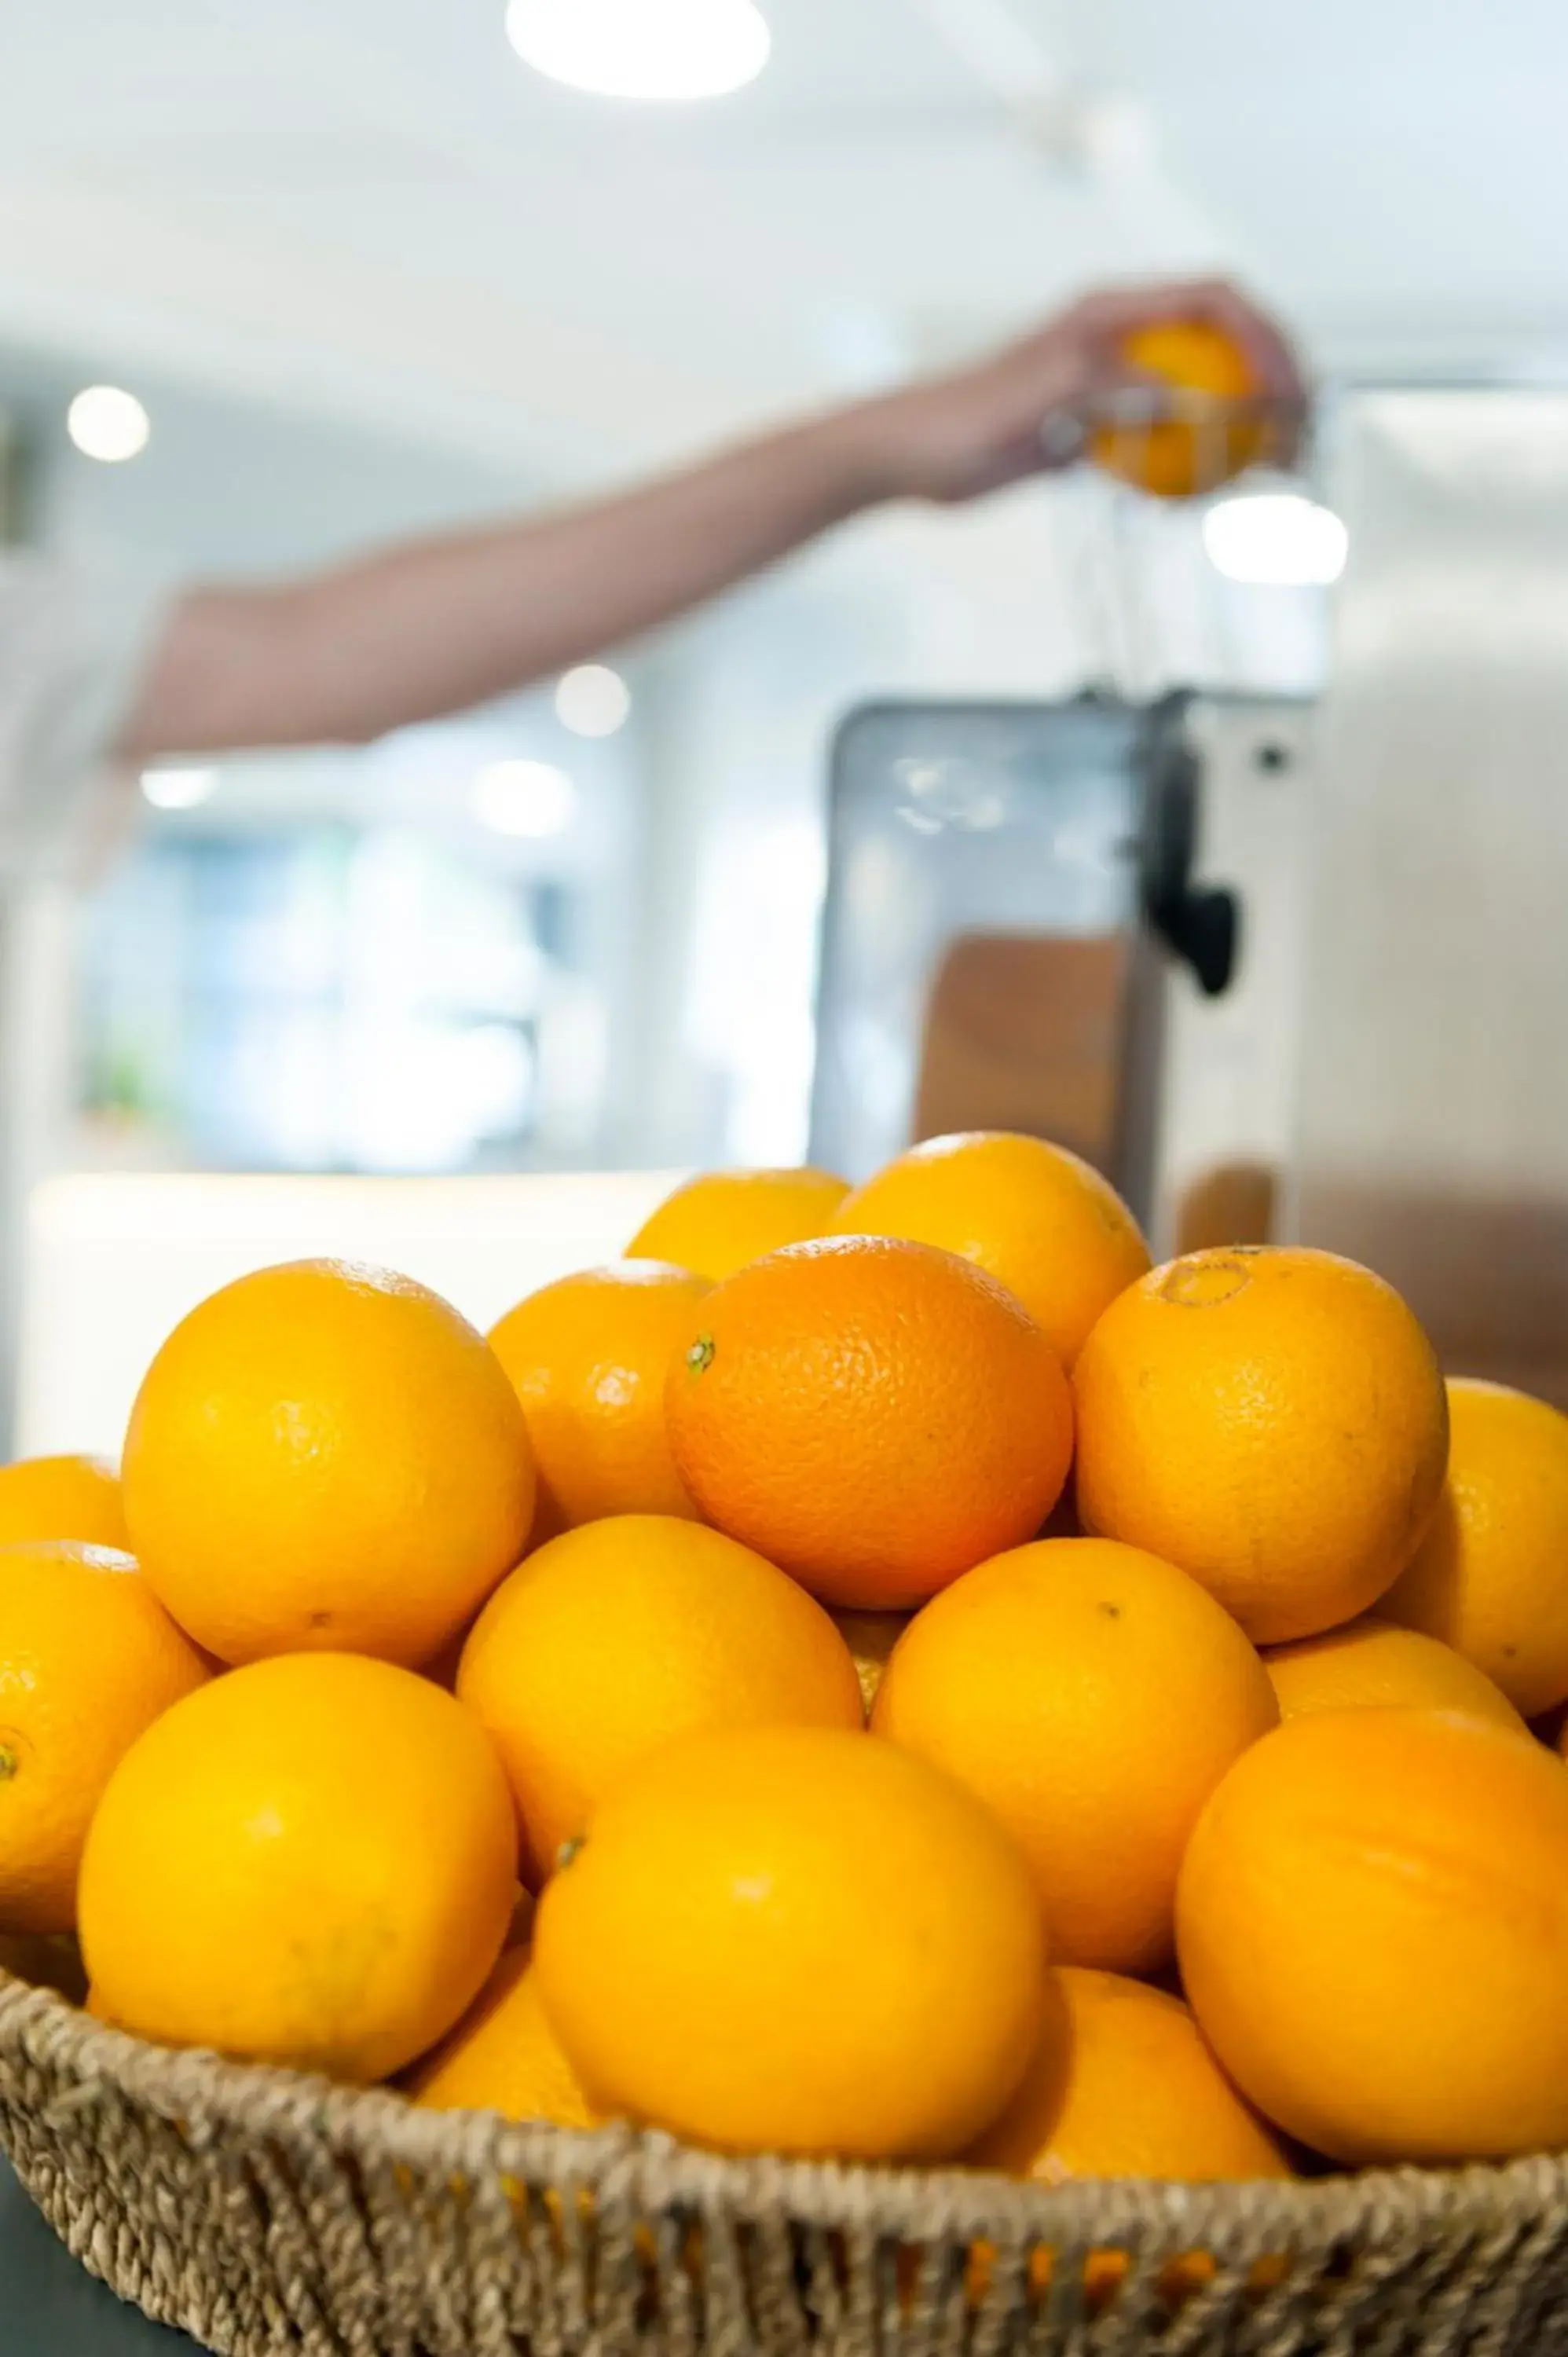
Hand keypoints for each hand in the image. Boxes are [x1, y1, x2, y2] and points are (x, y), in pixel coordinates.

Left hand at [857, 278, 1306, 504]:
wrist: (909, 457)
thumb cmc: (958, 418)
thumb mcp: (1038, 396)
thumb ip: (1109, 384)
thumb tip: (1186, 392)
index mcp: (1109, 311)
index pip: (1213, 297)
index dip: (1262, 333)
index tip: (1284, 385)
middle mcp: (1120, 339)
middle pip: (1223, 343)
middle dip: (1272, 380)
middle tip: (1299, 431)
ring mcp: (1114, 385)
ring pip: (1202, 395)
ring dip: (1243, 429)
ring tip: (1275, 469)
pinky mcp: (1099, 430)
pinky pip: (1164, 442)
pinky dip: (1192, 467)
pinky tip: (1208, 501)